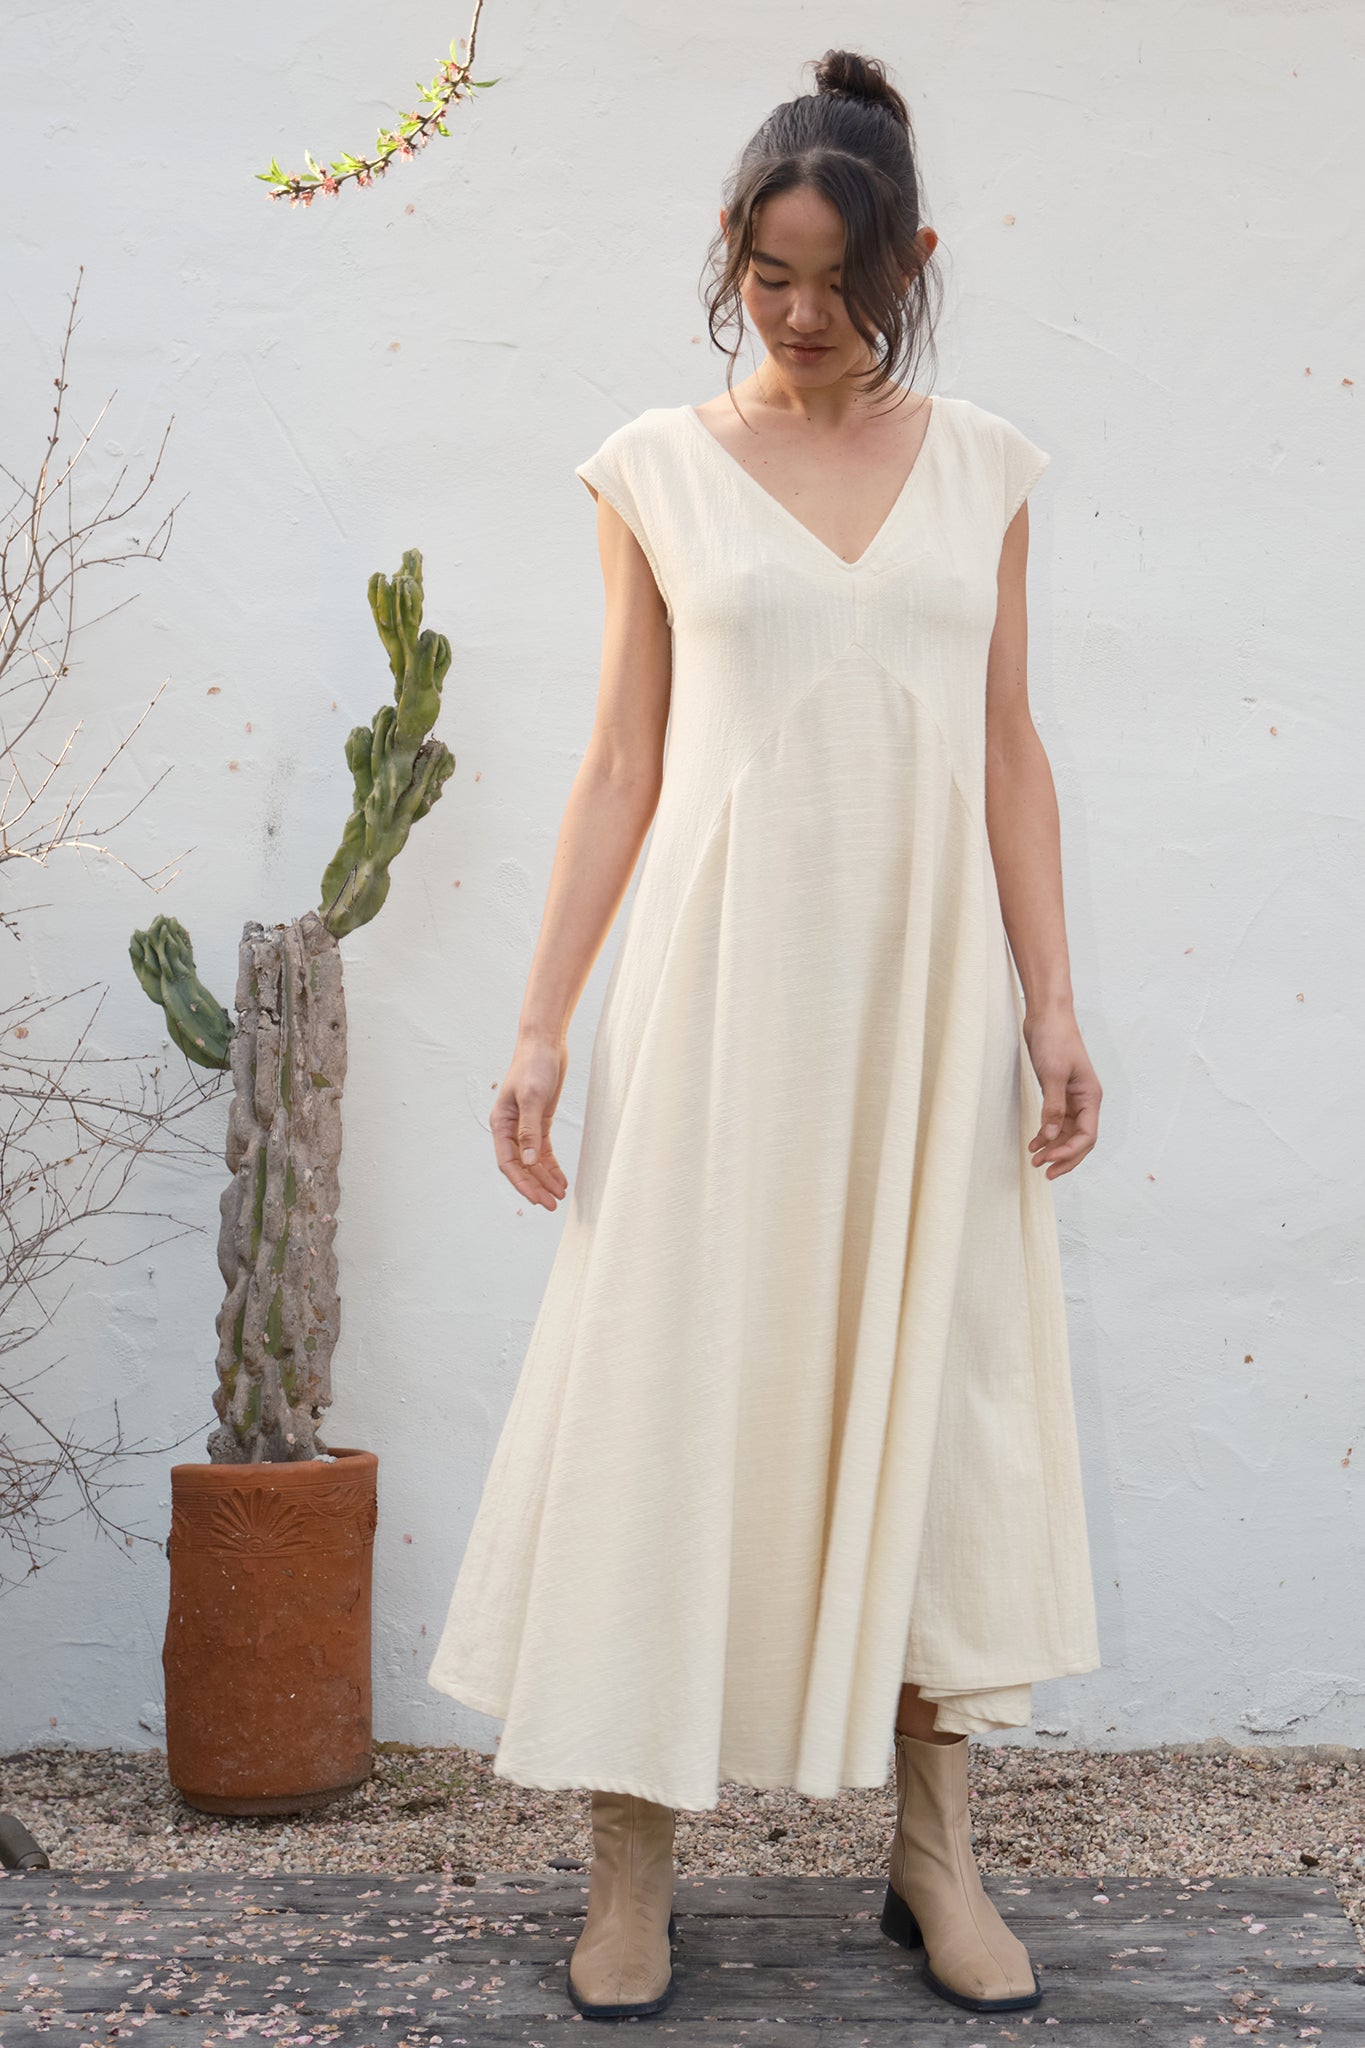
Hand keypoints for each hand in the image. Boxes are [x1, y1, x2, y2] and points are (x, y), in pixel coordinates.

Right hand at [492, 1034, 570, 1209]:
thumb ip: (530, 1131)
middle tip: (552, 1204)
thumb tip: (528, 1161)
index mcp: (501, 1123)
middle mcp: (510, 1128)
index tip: (538, 1199)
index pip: (508, 1162)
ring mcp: (525, 1126)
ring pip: (532, 1161)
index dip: (522, 1183)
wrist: (545, 1042)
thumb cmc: (534, 1065)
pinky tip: (561, 1179)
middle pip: (520, 1166)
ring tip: (560, 1195)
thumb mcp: (532, 1097)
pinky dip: (551, 1165)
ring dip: (544, 1179)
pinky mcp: (540, 1121)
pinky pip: (543, 1150)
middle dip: (535, 1186)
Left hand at [1021, 1010, 1100, 1177]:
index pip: (1088, 1136)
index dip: (1070, 1152)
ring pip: (1068, 1133)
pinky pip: (1057, 1122)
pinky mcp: (1058, 1093)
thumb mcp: (1052, 1074)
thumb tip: (1052, 1136)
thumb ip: (1053, 1107)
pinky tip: (1034, 1143)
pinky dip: (1047, 1134)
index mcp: (1090, 1097)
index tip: (1050, 1161)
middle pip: (1081, 1140)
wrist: (1046, 1016)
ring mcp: (1072, 1097)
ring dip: (1054, 1148)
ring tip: (1035, 1160)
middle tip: (1044, 1172)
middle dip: (1064, 1157)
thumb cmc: (1054, 1040)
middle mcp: (1085, 1100)